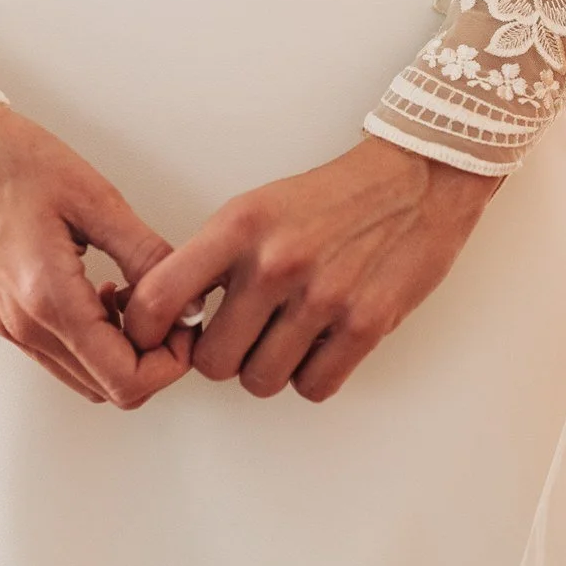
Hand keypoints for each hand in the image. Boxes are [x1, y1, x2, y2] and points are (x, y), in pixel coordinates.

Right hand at [0, 100, 193, 408]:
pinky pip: (58, 354)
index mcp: (48, 298)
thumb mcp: (94, 198)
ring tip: (135, 293)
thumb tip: (187, 294)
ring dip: (121, 351)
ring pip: (83, 377)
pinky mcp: (2, 316)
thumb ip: (145, 253)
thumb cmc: (7, 160)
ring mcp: (9, 325)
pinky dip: (91, 339)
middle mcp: (25, 324)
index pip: (125, 379)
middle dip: (152, 359)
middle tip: (171, 310)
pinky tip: (102, 292)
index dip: (170, 360)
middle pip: (107, 389)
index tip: (186, 321)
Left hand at [123, 135, 501, 402]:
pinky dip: (312, 377)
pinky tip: (319, 347)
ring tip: (285, 338)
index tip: (159, 338)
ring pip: (260, 381)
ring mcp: (322, 297)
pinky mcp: (366, 324)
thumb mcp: (256, 208)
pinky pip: (314, 387)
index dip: (149, 331)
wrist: (416, 179)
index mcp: (238, 227)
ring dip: (269, 369)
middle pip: (212, 361)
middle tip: (242, 337)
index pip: (160, 298)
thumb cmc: (333, 197)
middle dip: (223, 357)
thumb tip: (174, 315)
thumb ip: (214, 259)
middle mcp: (274, 263)